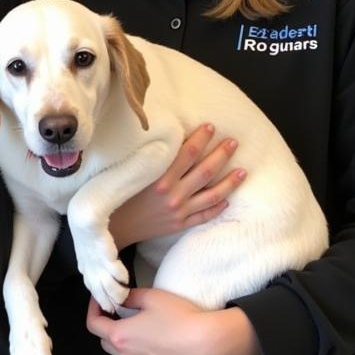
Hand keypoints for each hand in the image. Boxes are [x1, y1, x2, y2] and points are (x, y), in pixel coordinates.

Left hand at [87, 291, 260, 354]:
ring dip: (122, 343)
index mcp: (119, 335)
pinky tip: (152, 345)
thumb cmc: (179, 317)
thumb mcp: (150, 297)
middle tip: (119, 313)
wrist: (208, 345)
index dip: (94, 309)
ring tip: (137, 329)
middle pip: (105, 341)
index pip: (93, 324)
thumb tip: (119, 298)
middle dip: (107, 326)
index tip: (101, 300)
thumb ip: (128, 297)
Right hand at [109, 124, 243, 249]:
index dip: (201, 138)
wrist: (111, 228)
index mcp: (159, 178)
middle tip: (233, 142)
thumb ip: (148, 157)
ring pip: (212, 195)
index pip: (188, 154)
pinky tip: (228, 200)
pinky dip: (217, 208)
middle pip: (205, 172)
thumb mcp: (129, 171)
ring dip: (229, 182)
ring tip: (243, 171)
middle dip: (221, 155)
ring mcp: (178, 212)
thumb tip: (163, 137)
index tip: (210, 127)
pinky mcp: (178, 225)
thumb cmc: (115, 193)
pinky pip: (204, 216)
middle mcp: (172, 195)